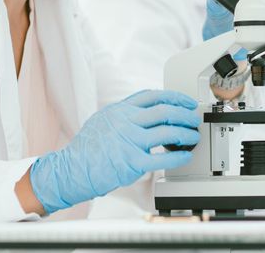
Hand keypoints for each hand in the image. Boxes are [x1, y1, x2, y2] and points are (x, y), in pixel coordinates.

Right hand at [30, 90, 200, 213]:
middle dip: (185, 114)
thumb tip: (148, 108)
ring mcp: (129, 142)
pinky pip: (163, 158)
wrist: (70, 170)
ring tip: (193, 136)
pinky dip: (178, 157)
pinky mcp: (132, 163)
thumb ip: (125, 112)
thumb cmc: (87, 148)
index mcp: (120, 110)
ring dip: (186, 133)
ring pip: (167, 131)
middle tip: (194, 119)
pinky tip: (185, 156)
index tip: (185, 102)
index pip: (153, 96)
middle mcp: (125, 122)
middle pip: (165, 111)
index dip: (174, 97)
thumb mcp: (103, 119)